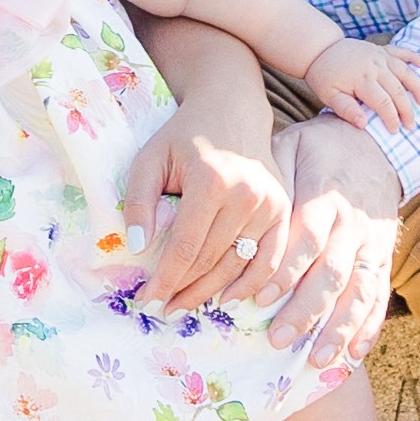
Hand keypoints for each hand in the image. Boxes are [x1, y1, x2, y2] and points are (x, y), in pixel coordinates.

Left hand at [129, 101, 300, 314]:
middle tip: (163, 310)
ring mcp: (270, 204)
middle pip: (211, 261)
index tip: (146, 300)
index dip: (164, 279)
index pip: (184, 247)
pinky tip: (228, 298)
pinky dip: (251, 284)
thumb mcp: (150, 158)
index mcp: (211, 180)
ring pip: (238, 265)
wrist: (230, 110)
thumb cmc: (184, 136)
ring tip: (186, 306)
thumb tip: (136, 247)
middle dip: (183, 291)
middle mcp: (246, 195)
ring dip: (211, 293)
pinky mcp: (283, 210)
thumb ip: (140, 201)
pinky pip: (270, 259)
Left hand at [263, 117, 403, 367]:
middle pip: (332, 272)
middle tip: (277, 339)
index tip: (259, 298)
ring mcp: (372, 244)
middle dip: (306, 309)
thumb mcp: (289, 148)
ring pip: (359, 289)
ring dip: (339, 327)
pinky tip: (354, 354)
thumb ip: (267, 179)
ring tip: (317, 359)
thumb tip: (227, 207)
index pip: (307, 238)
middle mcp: (352, 224)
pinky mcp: (384, 258)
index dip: (286, 270)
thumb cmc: (314, 150)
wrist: (370, 144)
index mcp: (325, 196)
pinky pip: (379, 295)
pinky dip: (369, 326)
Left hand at [301, 36, 419, 131]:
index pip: (383, 102)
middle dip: (406, 110)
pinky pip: (401, 51)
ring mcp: (379, 55)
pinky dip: (414, 56)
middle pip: (397, 90)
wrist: (319, 49)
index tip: (395, 131)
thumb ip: (345, 109)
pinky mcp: (381, 49)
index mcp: (362, 79)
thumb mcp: (328, 95)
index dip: (391, 118)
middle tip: (411, 126)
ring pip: (405, 71)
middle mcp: (374, 66)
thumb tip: (363, 124)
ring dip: (417, 87)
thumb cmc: (324, 76)